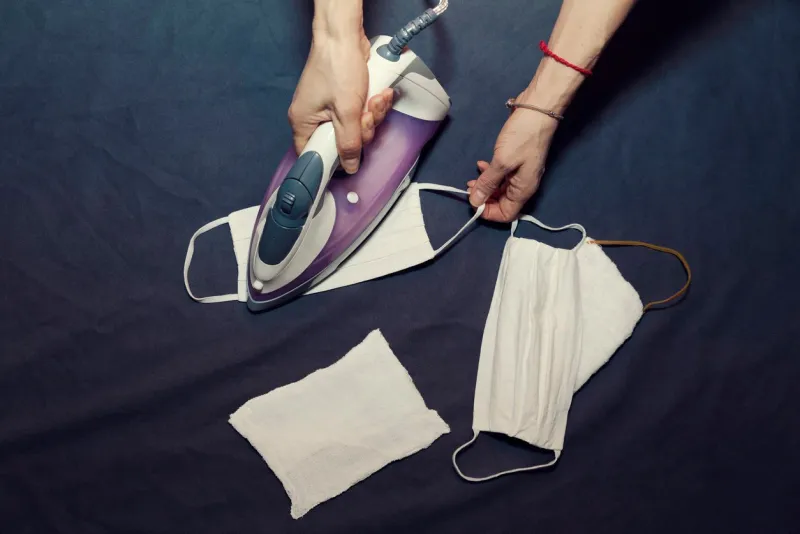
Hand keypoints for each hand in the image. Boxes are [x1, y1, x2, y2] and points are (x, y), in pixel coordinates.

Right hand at [288, 31, 393, 173]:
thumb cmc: (338, 67)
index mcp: (304, 123)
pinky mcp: (344, 99)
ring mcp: (329, 108)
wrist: (344, 34)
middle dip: (361, 131)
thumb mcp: (346, 111)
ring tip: (376, 98)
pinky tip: (379, 94)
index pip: (313, 156)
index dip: (333, 161)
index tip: (351, 157)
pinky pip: (359, 114)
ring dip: (371, 116)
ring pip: (354, 129)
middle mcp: (314, 118)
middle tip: (367, 115)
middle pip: (340, 143)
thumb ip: (349, 143)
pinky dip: (371, 106)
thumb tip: (350, 167)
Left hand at [467, 90, 558, 222]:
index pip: (506, 214)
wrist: (538, 110)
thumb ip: (488, 183)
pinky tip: (481, 165)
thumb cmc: (522, 138)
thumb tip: (475, 201)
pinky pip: (502, 175)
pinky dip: (490, 174)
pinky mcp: (517, 161)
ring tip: (471, 178)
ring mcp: (521, 173)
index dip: (488, 212)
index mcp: (523, 190)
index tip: (473, 202)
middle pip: (502, 203)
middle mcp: (523, 186)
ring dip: (485, 186)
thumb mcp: (502, 162)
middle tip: (469, 188)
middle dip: (484, 198)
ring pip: (500, 189)